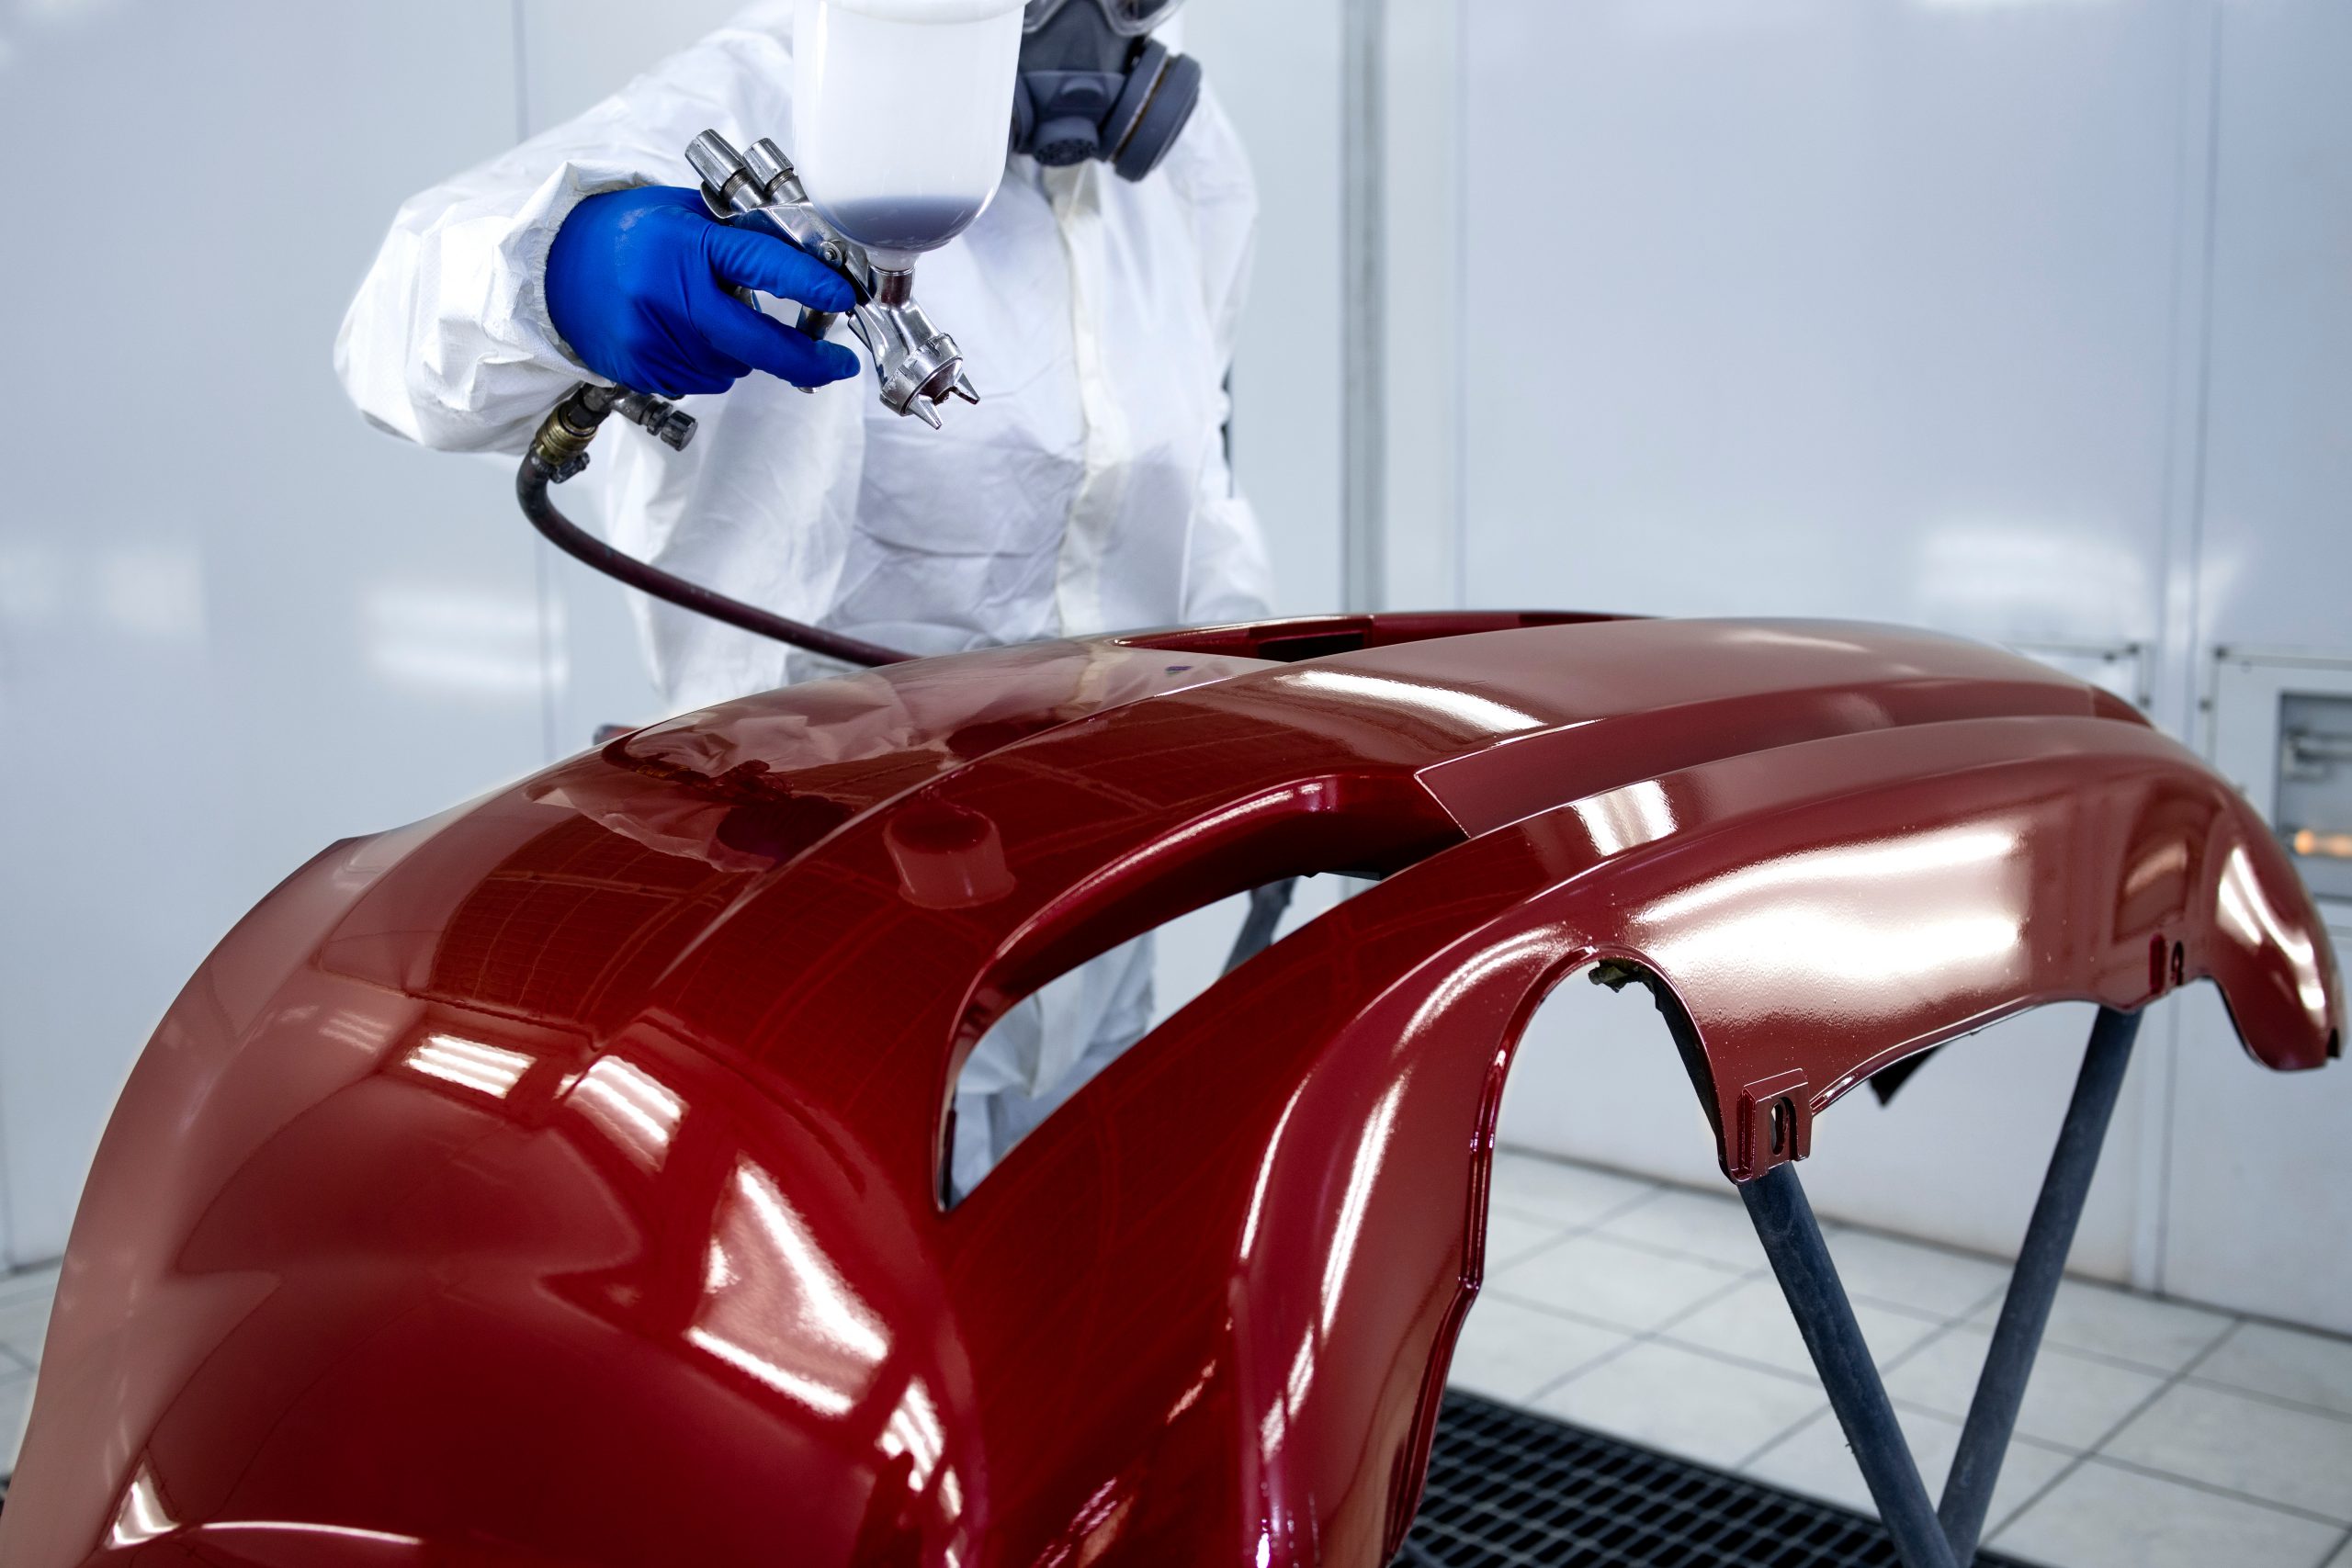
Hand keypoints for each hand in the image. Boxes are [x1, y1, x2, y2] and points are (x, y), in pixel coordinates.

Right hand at [545, 185, 861, 397]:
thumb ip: (742, 235)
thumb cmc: (625, 234)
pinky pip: (703, 379)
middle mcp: (668, 295)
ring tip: (703, 314)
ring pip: (733, 366)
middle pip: (757, 343)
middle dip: (807, 359)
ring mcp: (653, 340)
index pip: (760, 264)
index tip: (843, 299)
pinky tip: (680, 333)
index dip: (809, 285)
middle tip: (837, 364)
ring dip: (740, 351)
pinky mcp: (643, 371)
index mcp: (683, 244)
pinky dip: (708, 362)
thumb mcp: (685, 212)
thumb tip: (811, 260)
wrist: (553, 268)